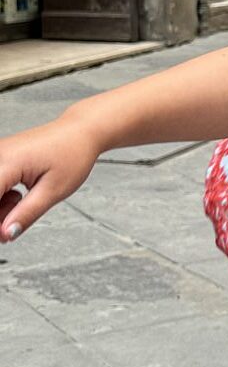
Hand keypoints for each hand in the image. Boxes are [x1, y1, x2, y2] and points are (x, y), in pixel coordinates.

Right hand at [0, 118, 100, 241]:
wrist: (80, 132)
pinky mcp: (0, 156)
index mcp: (8, 161)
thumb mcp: (53, 191)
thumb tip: (7, 233)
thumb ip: (26, 214)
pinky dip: (0, 195)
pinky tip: (16, 195)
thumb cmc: (73, 153)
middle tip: (16, 223)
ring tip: (21, 202)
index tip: (4, 234)